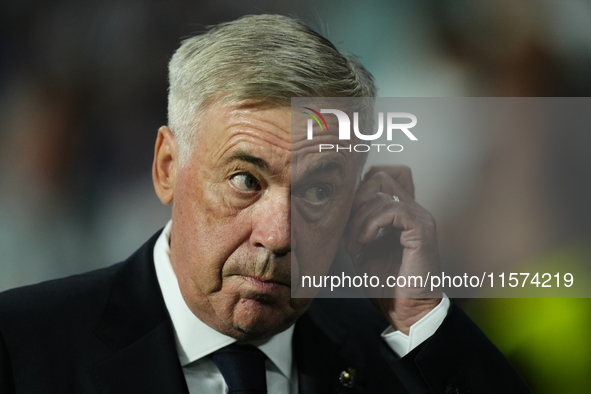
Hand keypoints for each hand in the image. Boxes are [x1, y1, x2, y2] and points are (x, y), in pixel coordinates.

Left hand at [345, 166, 441, 334]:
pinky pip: (391, 209)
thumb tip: (339, 204)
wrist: (406, 310)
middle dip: (355, 203)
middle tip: (349, 234)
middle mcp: (414, 209)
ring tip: (354, 246)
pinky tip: (364, 244)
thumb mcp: (363, 247)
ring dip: (358, 221)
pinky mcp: (422, 228)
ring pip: (380, 194)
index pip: (378, 178)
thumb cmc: (386, 284)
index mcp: (402, 212)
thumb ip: (357, 223)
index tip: (346, 224)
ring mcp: (420, 217)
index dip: (356, 194)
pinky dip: (370, 224)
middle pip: (378, 178)